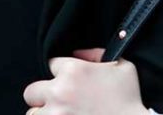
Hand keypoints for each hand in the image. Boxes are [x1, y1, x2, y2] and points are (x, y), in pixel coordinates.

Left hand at [23, 48, 148, 114]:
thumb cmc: (130, 100)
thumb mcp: (122, 66)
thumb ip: (96, 54)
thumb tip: (76, 53)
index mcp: (73, 70)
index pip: (51, 64)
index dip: (61, 73)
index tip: (70, 83)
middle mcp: (59, 91)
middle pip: (32, 91)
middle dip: (44, 97)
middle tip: (59, 103)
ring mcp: (56, 114)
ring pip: (32, 113)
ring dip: (44, 114)